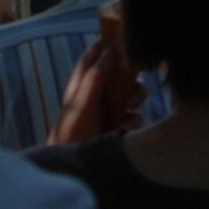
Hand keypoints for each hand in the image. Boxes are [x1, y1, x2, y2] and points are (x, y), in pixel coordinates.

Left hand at [47, 2, 140, 143]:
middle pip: (120, 73)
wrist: (75, 171)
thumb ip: (95, 78)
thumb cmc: (72, 135)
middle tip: (134, 84)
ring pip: (131, 94)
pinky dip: (134, 119)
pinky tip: (127, 127)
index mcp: (82, 83)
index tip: (124, 38)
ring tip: (132, 107)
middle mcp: (96, 94)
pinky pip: (135, 116)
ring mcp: (108, 110)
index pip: (94, 55)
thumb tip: (109, 51)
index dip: (107, 44)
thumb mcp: (82, 104)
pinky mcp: (118, 127)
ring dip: (136, 98)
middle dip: (131, 78)